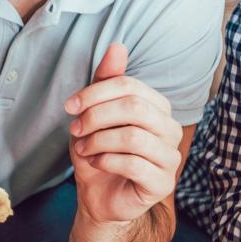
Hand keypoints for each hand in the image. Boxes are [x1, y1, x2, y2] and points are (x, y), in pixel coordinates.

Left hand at [66, 43, 181, 224]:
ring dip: (99, 141)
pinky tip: (95, 163)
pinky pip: (134, 165)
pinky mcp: (163, 183)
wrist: (98, 195)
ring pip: (134, 137)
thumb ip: (107, 81)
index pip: (130, 86)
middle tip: (76, 129)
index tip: (70, 106)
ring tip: (83, 148)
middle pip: (135, 109)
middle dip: (97, 117)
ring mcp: (170, 158)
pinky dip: (105, 161)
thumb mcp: (95, 113)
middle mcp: (170, 129)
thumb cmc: (99, 150)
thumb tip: (117, 46)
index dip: (96, 92)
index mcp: (157, 107)